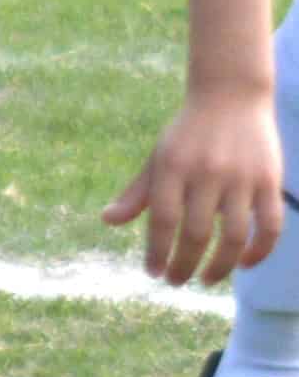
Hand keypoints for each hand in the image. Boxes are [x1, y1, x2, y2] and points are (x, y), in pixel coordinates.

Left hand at [103, 85, 285, 286]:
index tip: (153, 272)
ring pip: (234, 235)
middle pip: (196, 234)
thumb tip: (107, 221)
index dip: (157, 252)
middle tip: (176, 281)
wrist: (232, 95)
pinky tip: (244, 264)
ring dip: (220, 266)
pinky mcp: (269, 179)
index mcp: (173, 168)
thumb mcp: (158, 158)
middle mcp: (207, 173)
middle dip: (184, 265)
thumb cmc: (188, 134)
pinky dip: (259, 250)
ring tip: (207, 279)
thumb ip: (137, 193)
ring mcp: (242, 177)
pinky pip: (269, 224)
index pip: (162, 221)